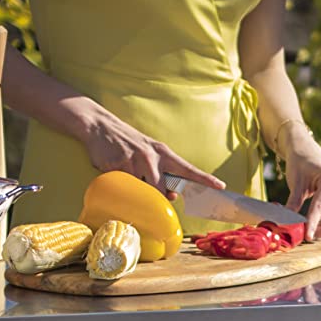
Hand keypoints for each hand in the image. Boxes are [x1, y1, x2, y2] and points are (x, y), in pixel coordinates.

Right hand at [65, 97, 226, 188]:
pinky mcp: (117, 165)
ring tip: (127, 171)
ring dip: (135, 187)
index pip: (188, 169)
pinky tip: (114, 167)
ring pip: (141, 189)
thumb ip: (162, 173)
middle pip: (160, 189)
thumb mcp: (150, 153)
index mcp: (163, 153)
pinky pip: (123, 185)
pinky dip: (119, 181)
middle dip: (155, 194)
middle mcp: (151, 157)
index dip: (205, 179)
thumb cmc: (128, 143)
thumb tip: (171, 194)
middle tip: (145, 184)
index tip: (220, 186)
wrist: (100, 126)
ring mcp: (134, 161)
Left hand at [277, 131, 320, 236]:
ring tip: (310, 230)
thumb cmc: (300, 164)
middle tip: (309, 236)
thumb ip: (293, 204)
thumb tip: (287, 225)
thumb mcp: (295, 184)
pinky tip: (315, 223)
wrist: (306, 151)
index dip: (313, 223)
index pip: (320, 206)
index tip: (307, 236)